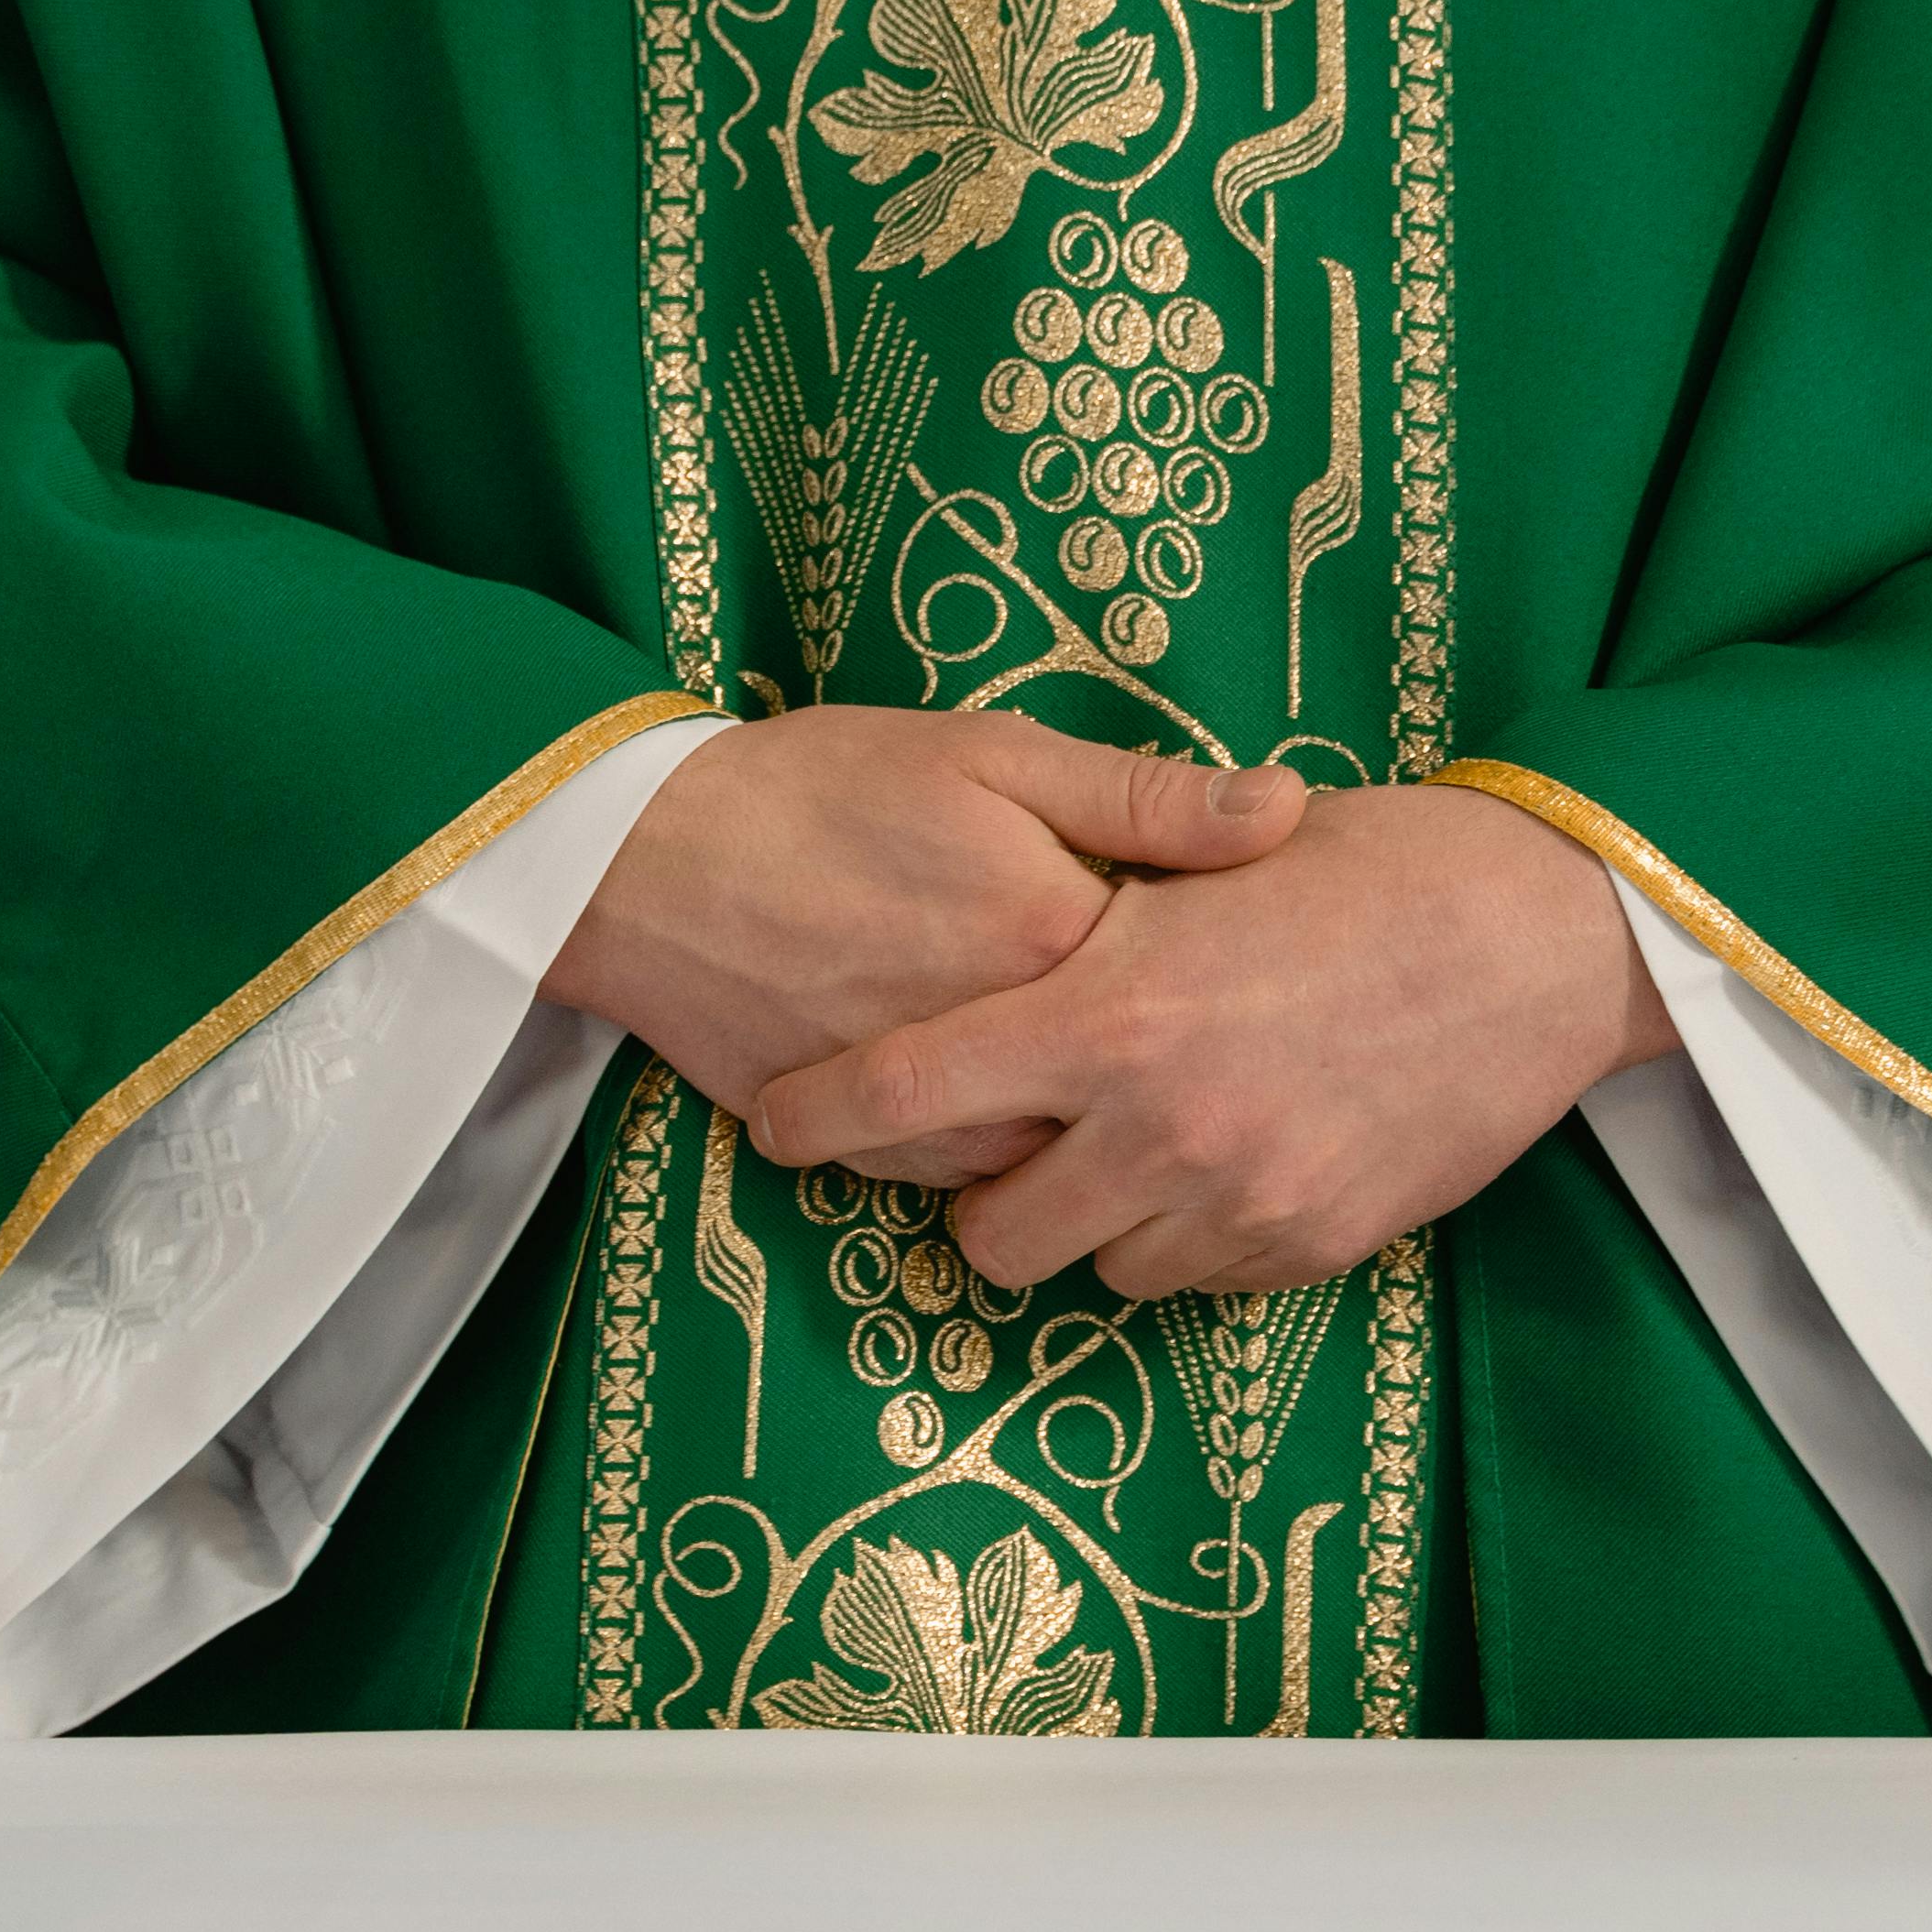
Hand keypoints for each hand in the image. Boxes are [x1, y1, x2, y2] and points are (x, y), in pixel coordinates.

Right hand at [543, 709, 1307, 1158]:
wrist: (640, 861)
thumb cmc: (820, 786)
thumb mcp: (990, 752)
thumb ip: (1144, 797)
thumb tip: (1291, 810)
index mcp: (1058, 942)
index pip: (1200, 988)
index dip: (1225, 967)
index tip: (1240, 952)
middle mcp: (1007, 1053)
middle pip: (1139, 1099)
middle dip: (1167, 1070)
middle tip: (1191, 1028)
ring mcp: (931, 1120)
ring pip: (1055, 1157)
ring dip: (1079, 1121)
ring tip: (1098, 1069)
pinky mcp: (863, 1156)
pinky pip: (962, 1179)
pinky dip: (989, 1147)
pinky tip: (999, 1092)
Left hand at [746, 785, 1674, 1301]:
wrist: (1546, 939)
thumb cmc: (1375, 864)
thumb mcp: (1210, 859)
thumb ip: (1087, 916)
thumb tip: (988, 951)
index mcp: (1106, 1013)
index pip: (905, 1091)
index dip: (821, 1118)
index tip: (779, 1125)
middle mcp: (1157, 1126)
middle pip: (989, 1234)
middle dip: (979, 1200)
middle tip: (1004, 1146)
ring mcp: (1237, 1201)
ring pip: (1095, 1269)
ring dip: (1091, 1219)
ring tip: (1131, 1142)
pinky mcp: (1309, 1247)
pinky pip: (1199, 1279)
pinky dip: (1187, 1235)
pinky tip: (1225, 1157)